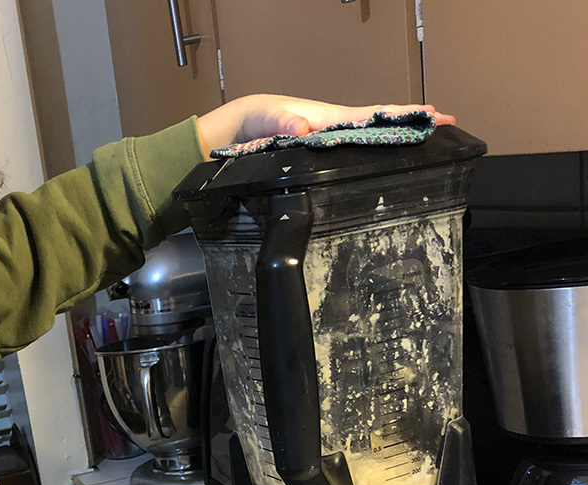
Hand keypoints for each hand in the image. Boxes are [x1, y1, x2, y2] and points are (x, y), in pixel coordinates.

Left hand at [196, 94, 456, 155]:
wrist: (244, 127)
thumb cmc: (259, 120)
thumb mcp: (269, 121)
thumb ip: (283, 125)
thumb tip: (303, 129)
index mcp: (331, 119)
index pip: (374, 115)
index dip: (402, 115)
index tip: (432, 115)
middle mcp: (337, 128)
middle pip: (381, 125)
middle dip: (412, 123)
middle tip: (446, 124)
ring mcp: (331, 140)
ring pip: (371, 139)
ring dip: (398, 139)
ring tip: (428, 141)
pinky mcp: (323, 152)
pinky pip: (355, 152)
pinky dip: (376, 153)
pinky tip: (387, 163)